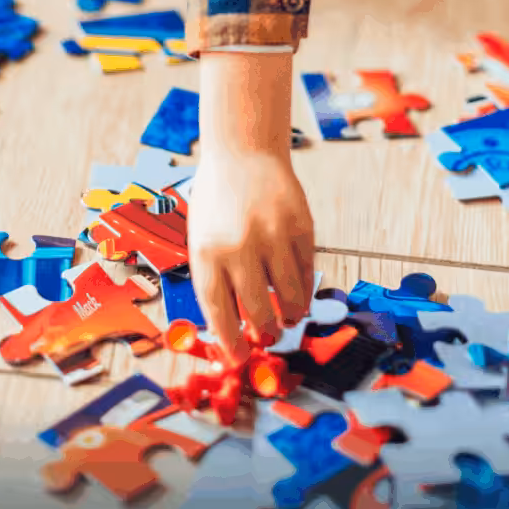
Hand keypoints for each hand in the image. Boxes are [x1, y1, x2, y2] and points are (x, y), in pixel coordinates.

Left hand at [187, 151, 314, 363]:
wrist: (243, 151)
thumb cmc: (217, 200)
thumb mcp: (201, 237)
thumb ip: (216, 276)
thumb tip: (234, 323)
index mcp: (207, 252)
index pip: (218, 310)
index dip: (230, 340)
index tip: (239, 357)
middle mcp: (239, 245)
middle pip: (256, 308)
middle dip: (264, 331)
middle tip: (269, 337)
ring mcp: (272, 235)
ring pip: (288, 294)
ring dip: (290, 314)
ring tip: (289, 319)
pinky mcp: (300, 225)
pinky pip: (307, 269)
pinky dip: (304, 287)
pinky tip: (299, 294)